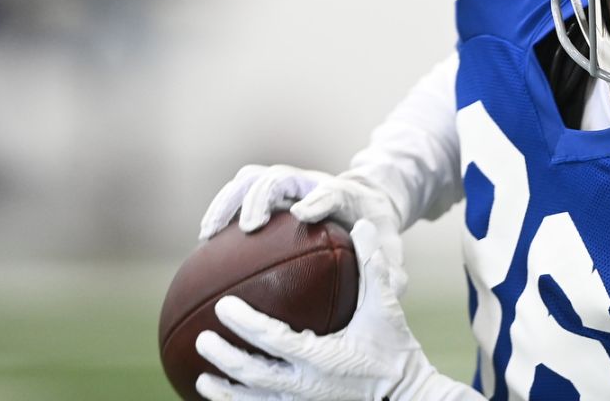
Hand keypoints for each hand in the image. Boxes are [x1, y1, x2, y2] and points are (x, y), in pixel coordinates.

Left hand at [194, 220, 479, 400]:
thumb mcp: (386, 307)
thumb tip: (364, 225)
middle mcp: (308, 386)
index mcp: (323, 357)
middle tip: (201, 339)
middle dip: (224, 357)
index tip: (224, 305)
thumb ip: (373, 267)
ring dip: (225, 390)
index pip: (274, 339)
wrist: (408, 397)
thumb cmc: (395, 349)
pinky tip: (224, 399)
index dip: (246, 324)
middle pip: (253, 374)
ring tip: (202, 375)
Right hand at [198, 164, 405, 287]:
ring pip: (252, 179)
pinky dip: (221, 208)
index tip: (302, 215)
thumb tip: (395, 289)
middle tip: (249, 227)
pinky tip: (206, 240)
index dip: (318, 200)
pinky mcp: (270, 190)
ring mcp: (288, 183)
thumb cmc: (375, 228)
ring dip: (229, 200)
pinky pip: (239, 191)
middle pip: (281, 177)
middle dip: (263, 197)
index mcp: (345, 194)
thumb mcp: (389, 246)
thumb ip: (390, 266)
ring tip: (209, 232)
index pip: (331, 191)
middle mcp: (311, 182)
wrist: (366, 199)